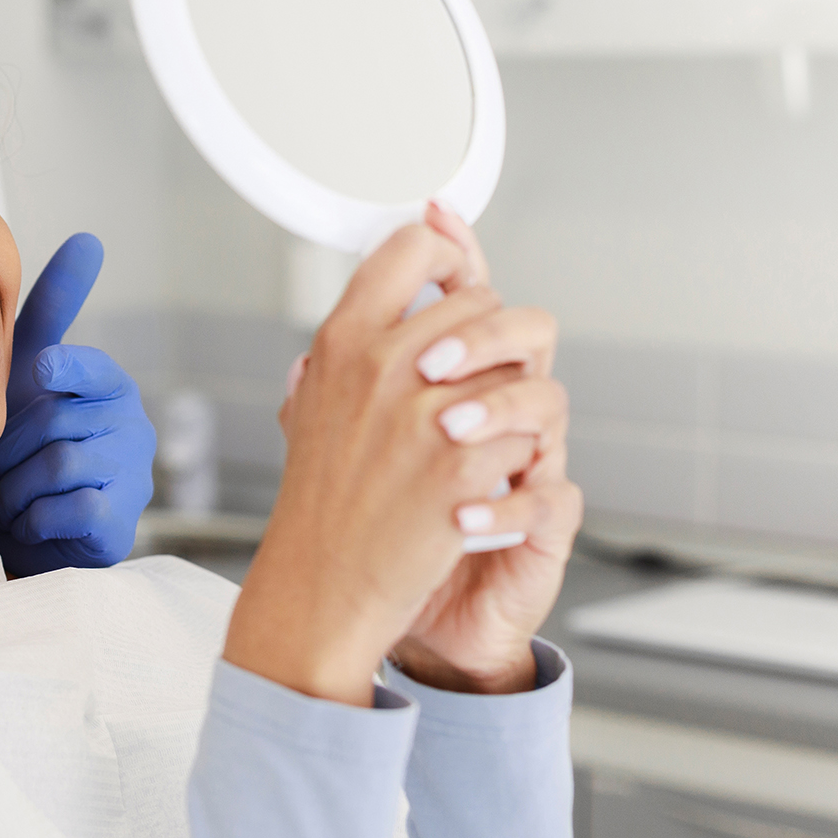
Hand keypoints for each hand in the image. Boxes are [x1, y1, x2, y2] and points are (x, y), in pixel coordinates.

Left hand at [0, 233, 155, 573]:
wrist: (16, 534)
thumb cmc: (19, 449)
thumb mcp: (26, 376)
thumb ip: (52, 311)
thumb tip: (90, 240)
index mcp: (107, 385)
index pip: (89, 364)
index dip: (63, 367)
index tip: (44, 370)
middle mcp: (130, 424)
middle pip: (53, 420)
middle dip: (7, 450)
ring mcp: (133, 474)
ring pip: (58, 464)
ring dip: (14, 488)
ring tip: (11, 497)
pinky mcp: (122, 521)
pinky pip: (69, 507)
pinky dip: (33, 518)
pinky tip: (31, 521)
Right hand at [224, 217, 555, 705]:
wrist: (322, 588)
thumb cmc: (318, 505)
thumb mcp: (312, 407)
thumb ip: (344, 349)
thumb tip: (377, 295)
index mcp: (342, 342)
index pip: (412, 248)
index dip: (446, 254)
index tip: (455, 275)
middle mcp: (381, 366)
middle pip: (481, 302)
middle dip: (490, 342)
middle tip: (474, 382)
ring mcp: (424, 414)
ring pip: (516, 365)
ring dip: (511, 399)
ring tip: (483, 433)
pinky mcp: (461, 466)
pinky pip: (525, 429)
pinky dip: (518, 456)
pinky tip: (488, 479)